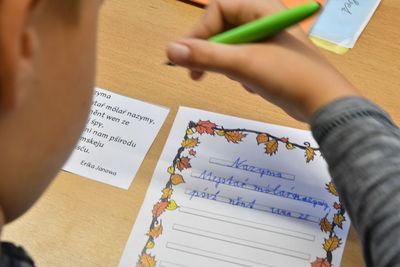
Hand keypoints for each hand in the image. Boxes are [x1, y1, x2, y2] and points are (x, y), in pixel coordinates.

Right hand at [167, 0, 359, 121]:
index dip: (198, 32)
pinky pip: (242, 62)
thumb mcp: (243, 64)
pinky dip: (241, 74)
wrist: (323, 104)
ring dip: (227, 66)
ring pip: (230, 48)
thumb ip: (206, 56)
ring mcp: (266, 41)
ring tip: (240, 80)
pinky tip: (254, 85)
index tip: (186, 57)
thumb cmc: (288, 76)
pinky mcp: (268, 60)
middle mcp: (263, 21)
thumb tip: (170, 50)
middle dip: (211, 53)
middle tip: (196, 74)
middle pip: (222, 29)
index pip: (217, 10)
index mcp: (261, 9)